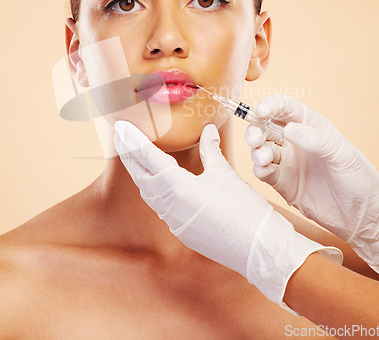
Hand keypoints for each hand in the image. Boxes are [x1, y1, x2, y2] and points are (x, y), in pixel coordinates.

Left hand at [114, 120, 340, 309]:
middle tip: (119, 136)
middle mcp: (170, 206)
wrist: (259, 249)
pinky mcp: (182, 232)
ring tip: (134, 155)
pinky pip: (160, 207)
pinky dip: (154, 190)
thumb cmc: (244, 209)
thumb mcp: (225, 174)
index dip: (133, 141)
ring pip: (148, 193)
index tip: (120, 127)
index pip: (148, 159)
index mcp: (179, 187)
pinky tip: (158, 182)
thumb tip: (207, 130)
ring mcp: (174, 222)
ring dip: (139, 173)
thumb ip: (211, 149)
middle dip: (128, 155)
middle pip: (141, 176)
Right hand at [247, 94, 378, 282]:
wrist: (362, 215)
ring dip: (257, 150)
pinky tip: (264, 170)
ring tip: (263, 158)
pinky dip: (259, 168)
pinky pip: (264, 171)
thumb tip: (289, 129)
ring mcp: (288, 162)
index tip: (262, 111)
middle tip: (255, 139)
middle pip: (266, 127)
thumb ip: (316, 140)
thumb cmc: (360, 179)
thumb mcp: (342, 154)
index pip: (286, 108)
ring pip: (262, 148)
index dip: (271, 106)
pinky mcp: (282, 182)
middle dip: (256, 130)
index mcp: (311, 127)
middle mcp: (296, 141)